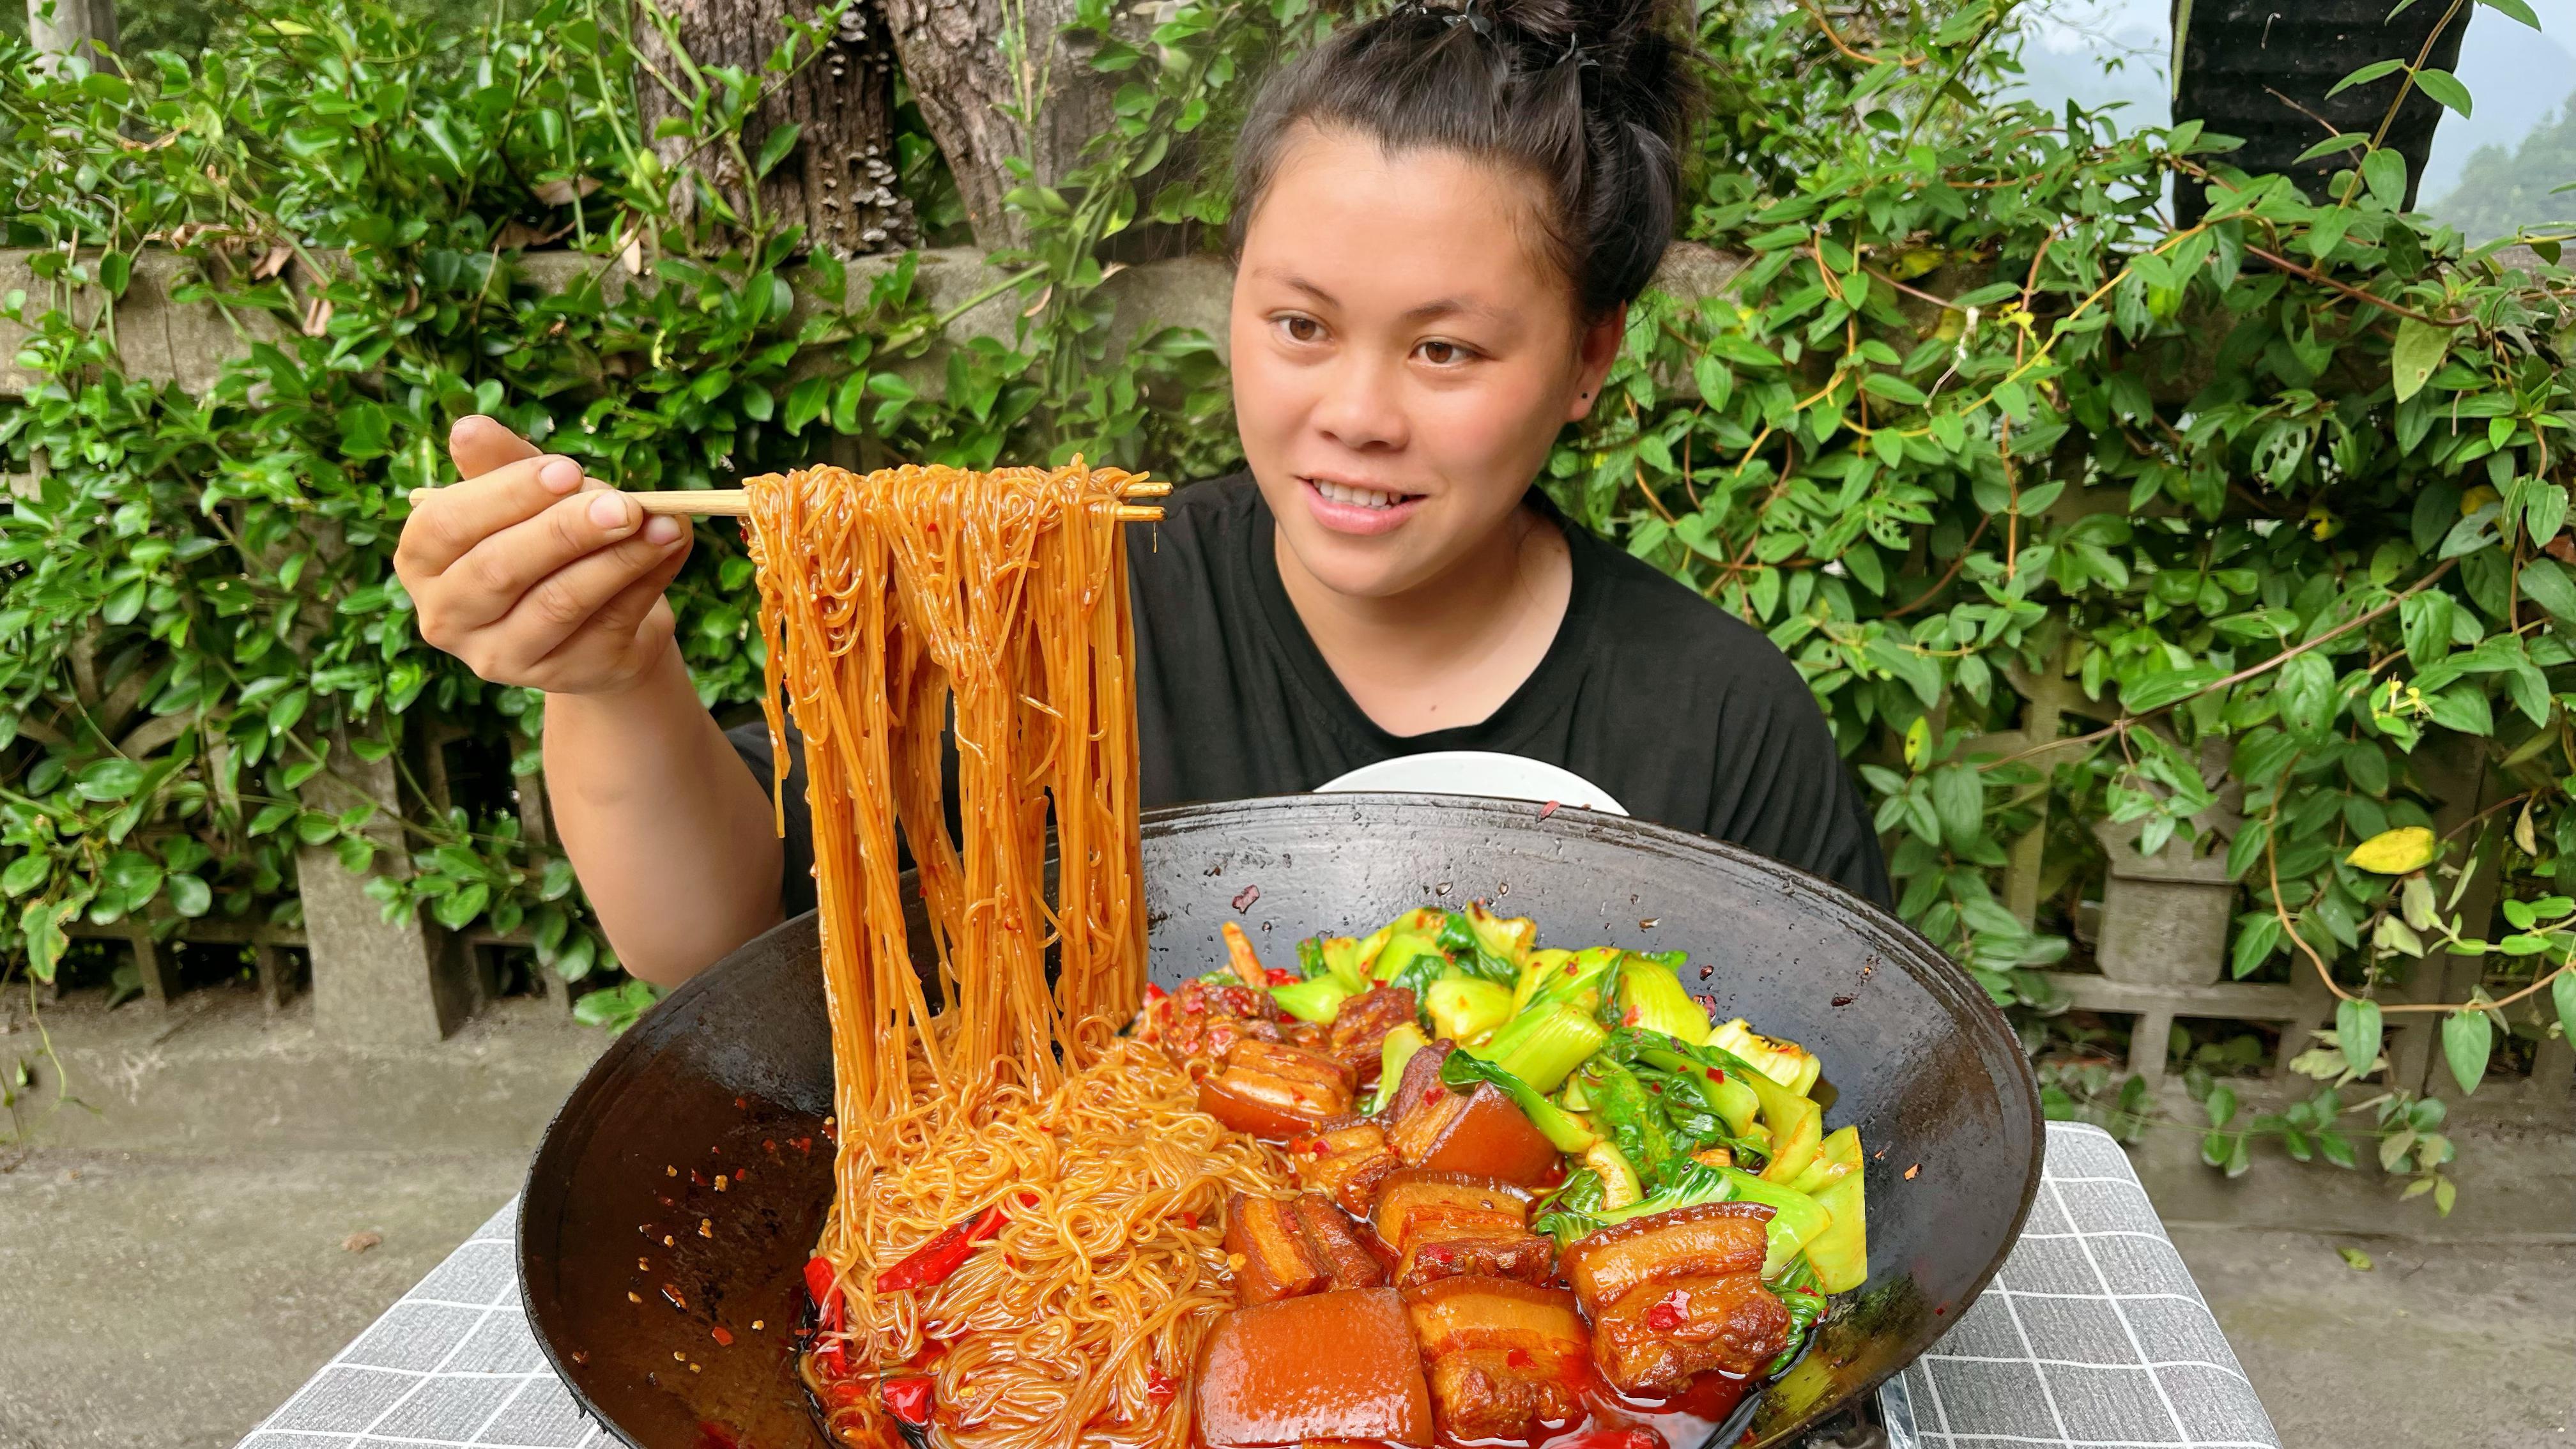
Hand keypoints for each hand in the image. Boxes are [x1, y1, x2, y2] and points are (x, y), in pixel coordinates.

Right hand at [395, 416, 693, 695]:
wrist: (596, 619)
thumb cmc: (545, 542)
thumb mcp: (521, 496)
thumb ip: (500, 463)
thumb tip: (468, 428)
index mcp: (422, 562)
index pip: (446, 525)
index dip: (507, 494)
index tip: (568, 469)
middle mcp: (449, 618)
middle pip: (499, 571)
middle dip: (567, 531)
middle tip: (625, 504)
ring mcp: (505, 656)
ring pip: (559, 603)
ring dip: (619, 558)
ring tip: (665, 523)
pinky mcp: (567, 674)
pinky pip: (610, 623)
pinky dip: (648, 579)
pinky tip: (673, 545)